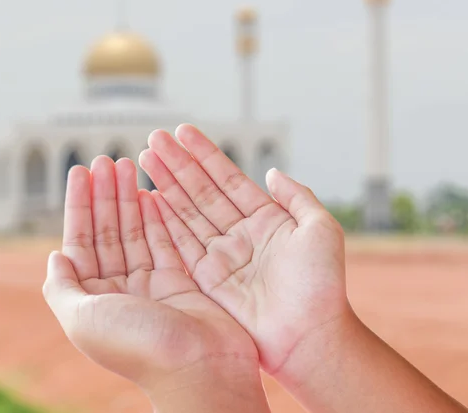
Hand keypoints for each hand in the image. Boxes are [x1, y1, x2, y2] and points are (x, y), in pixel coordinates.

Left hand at [43, 158, 269, 411]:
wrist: (200, 370)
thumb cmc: (139, 347)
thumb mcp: (83, 319)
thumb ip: (63, 287)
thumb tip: (54, 256)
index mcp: (93, 298)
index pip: (81, 240)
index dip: (80, 205)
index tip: (81, 171)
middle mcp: (120, 289)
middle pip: (109, 230)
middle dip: (106, 194)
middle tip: (107, 159)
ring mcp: (152, 284)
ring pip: (137, 231)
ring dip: (130, 198)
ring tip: (128, 164)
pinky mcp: (181, 281)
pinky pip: (166, 240)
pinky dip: (158, 216)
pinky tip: (151, 193)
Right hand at [139, 125, 350, 379]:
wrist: (310, 335)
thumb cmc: (322, 284)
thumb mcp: (320, 228)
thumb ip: (297, 196)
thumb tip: (273, 172)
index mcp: (265, 218)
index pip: (227, 178)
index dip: (205, 154)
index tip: (183, 131)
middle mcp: (239, 232)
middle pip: (201, 190)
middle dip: (177, 164)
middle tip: (154, 137)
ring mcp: (221, 254)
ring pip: (187, 211)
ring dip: (165, 184)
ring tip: (145, 157)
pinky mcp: (206, 278)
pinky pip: (180, 242)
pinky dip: (163, 220)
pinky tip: (148, 197)